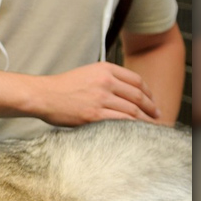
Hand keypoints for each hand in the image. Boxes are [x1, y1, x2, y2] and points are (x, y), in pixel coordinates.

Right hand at [32, 62, 161, 125]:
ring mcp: (101, 98)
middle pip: (138, 96)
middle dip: (151, 107)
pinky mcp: (95, 115)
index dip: (148, 92)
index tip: (152, 101)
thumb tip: (125, 92)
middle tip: (157, 115)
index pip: (136, 80)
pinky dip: (133, 127)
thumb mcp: (87, 73)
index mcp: (104, 69)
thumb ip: (106, 78)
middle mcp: (105, 81)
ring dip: (145, 120)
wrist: (43, 95)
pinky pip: (122, 121)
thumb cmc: (62, 87)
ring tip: (151, 126)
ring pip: (133, 110)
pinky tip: (137, 131)